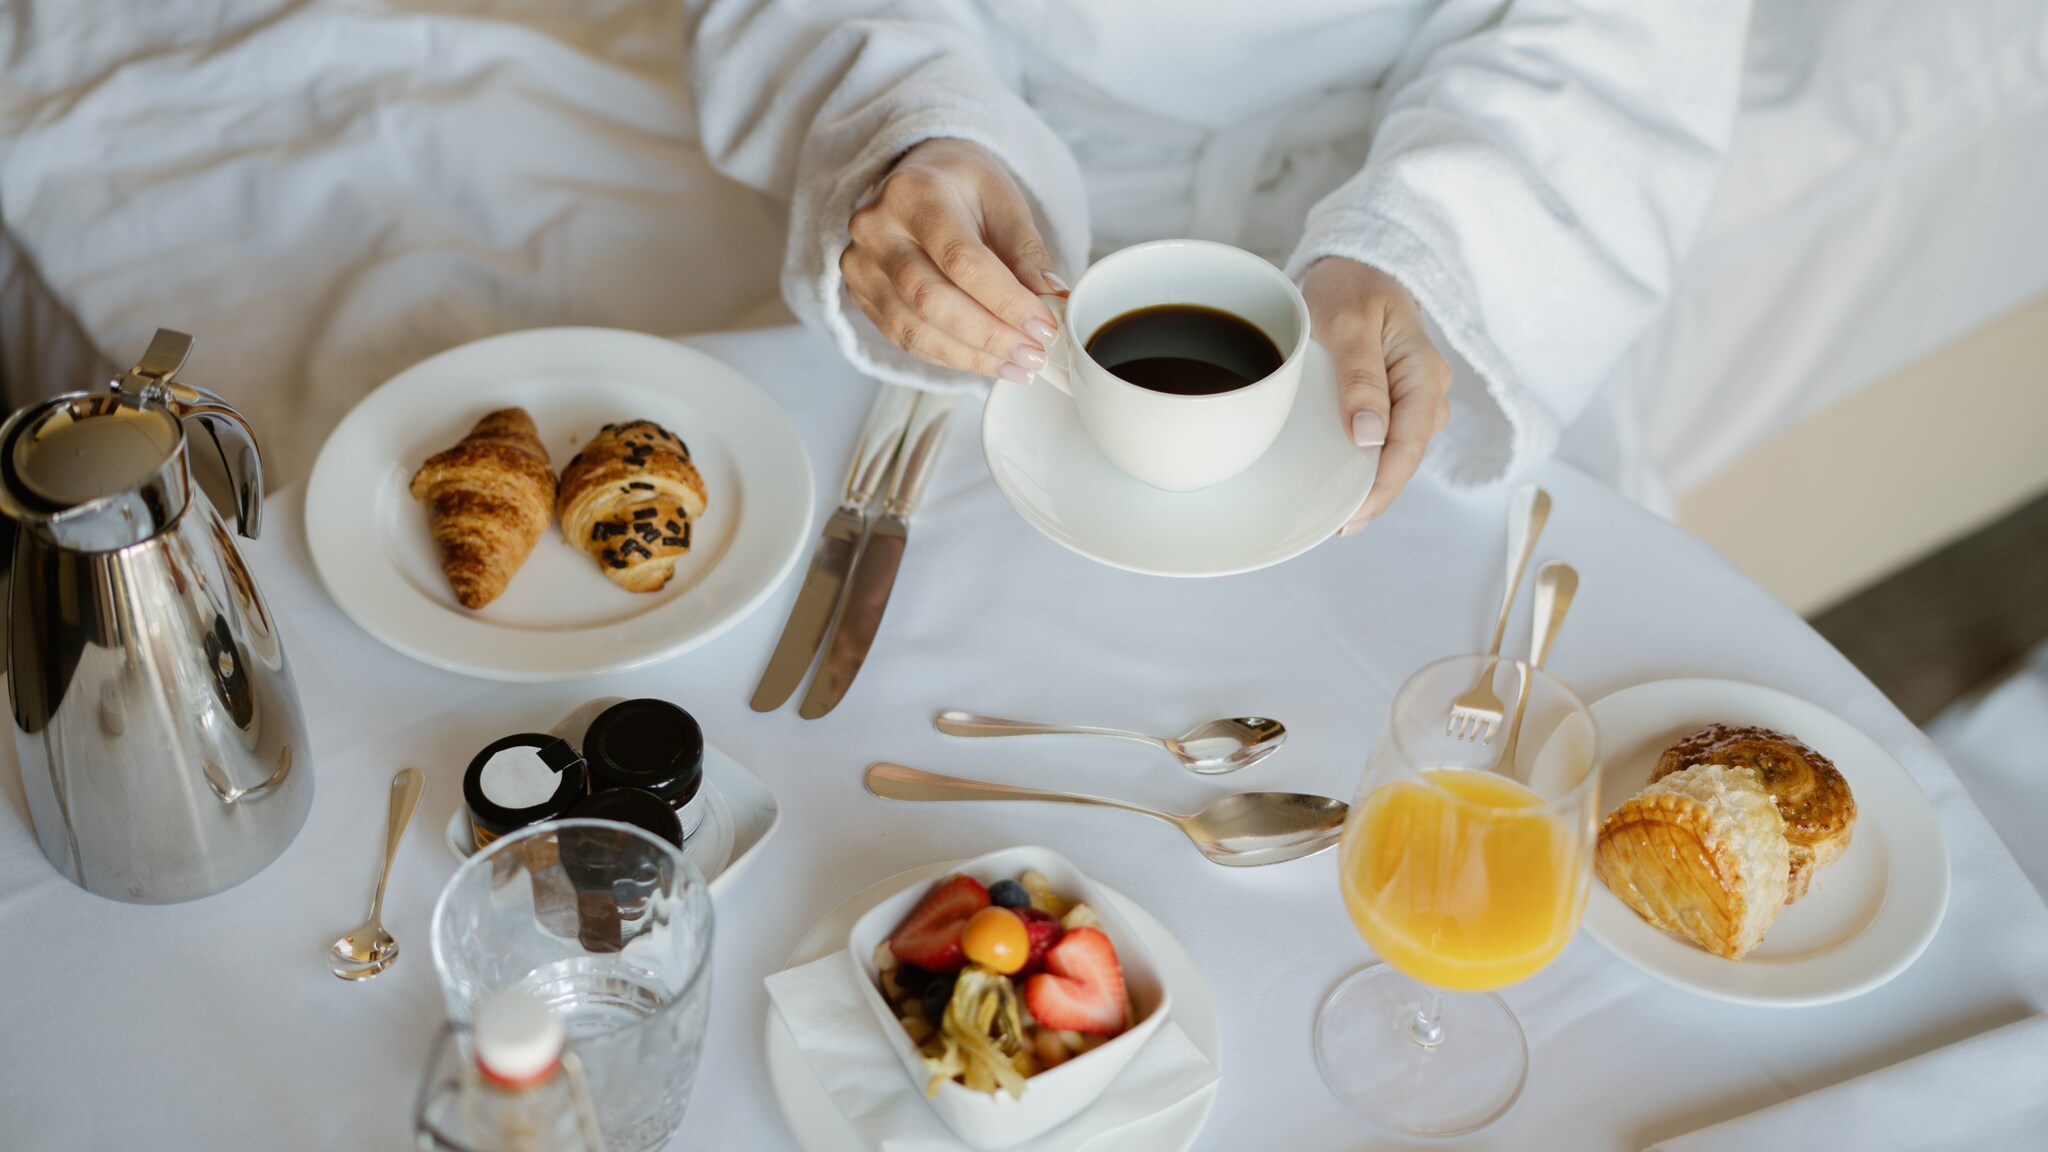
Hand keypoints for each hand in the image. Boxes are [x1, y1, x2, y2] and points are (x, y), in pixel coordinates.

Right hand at [842, 138, 1062, 382]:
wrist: (918, 178)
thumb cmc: (963, 186)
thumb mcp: (1003, 201)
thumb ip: (1025, 251)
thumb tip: (1050, 300)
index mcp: (914, 194)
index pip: (961, 260)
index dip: (1005, 301)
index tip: (1044, 327)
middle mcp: (876, 229)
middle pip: (931, 300)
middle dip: (989, 336)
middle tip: (1034, 356)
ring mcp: (862, 265)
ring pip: (914, 329)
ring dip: (972, 356)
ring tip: (1018, 366)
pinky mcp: (861, 294)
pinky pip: (905, 339)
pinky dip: (950, 356)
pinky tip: (987, 361)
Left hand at [1301, 257, 1450, 533]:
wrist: (1355, 265)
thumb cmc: (1351, 285)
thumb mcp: (1346, 323)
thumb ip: (1359, 377)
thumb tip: (1369, 437)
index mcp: (1423, 373)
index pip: (1408, 446)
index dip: (1381, 488)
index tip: (1350, 516)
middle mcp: (1427, 392)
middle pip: (1404, 458)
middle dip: (1373, 495)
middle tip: (1332, 526)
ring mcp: (1413, 399)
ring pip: (1396, 454)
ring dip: (1368, 483)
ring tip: (1332, 512)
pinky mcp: (1395, 402)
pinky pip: (1385, 441)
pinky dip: (1363, 463)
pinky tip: (1339, 482)